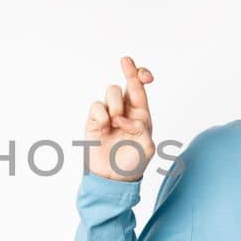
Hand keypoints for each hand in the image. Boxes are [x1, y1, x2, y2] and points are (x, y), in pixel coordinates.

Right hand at [84, 56, 155, 181]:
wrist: (111, 178)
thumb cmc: (132, 163)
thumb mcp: (147, 147)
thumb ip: (141, 129)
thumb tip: (123, 118)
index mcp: (140, 115)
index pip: (140, 90)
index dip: (141, 76)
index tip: (144, 72)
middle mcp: (124, 111)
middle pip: (125, 84)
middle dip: (129, 72)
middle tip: (126, 61)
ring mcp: (108, 114)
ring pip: (111, 92)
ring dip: (115, 104)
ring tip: (115, 122)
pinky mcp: (93, 120)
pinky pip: (96, 106)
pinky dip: (101, 116)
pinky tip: (104, 129)